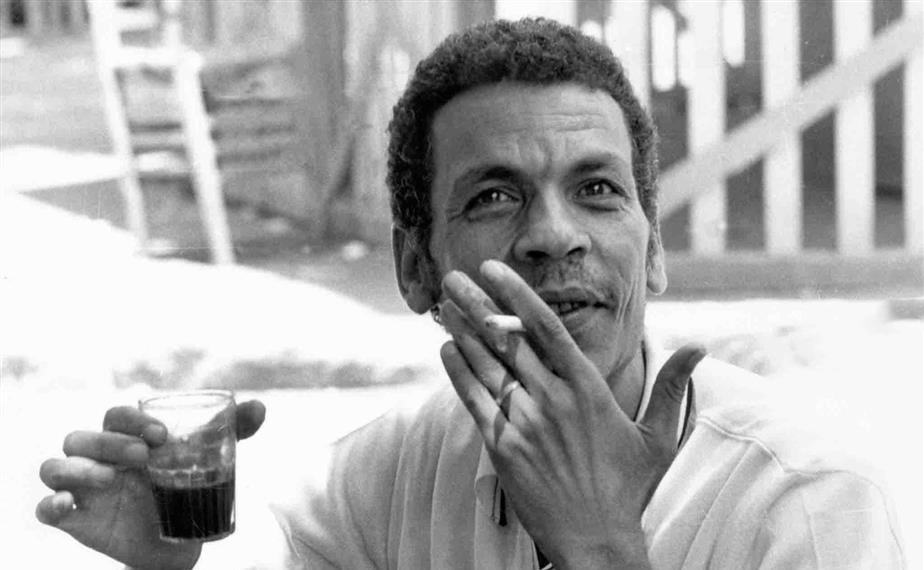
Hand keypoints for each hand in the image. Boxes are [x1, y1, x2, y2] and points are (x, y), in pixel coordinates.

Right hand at [36, 399, 264, 569]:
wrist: (180, 541)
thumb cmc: (186, 488)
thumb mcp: (211, 460)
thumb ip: (233, 432)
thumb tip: (260, 406)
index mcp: (128, 437)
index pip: (116, 415)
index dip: (132, 419)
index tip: (162, 434)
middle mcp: (99, 458)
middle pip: (82, 437)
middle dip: (110, 443)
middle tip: (145, 456)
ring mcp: (83, 489)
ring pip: (55, 466)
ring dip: (79, 468)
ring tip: (111, 480)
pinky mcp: (74, 519)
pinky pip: (43, 508)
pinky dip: (50, 503)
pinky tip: (67, 505)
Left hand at [439, 261, 703, 569]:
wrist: (595, 542)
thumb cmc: (626, 488)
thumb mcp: (658, 437)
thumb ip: (671, 387)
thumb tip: (701, 348)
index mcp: (587, 388)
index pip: (547, 328)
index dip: (518, 295)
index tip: (495, 270)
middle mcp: (552, 399)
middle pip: (508, 340)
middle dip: (478, 304)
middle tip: (454, 278)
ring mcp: (524, 423)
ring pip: (487, 366)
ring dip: (463, 332)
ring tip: (446, 305)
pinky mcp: (503, 447)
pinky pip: (474, 401)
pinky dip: (459, 373)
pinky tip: (446, 350)